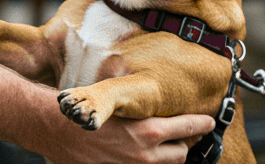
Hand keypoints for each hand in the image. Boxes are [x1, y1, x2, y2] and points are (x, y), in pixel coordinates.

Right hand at [39, 112, 215, 163]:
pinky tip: (138, 155)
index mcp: (147, 131)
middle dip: (180, 144)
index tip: (208, 122)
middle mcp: (145, 154)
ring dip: (165, 157)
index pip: (187, 128)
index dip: (200, 124)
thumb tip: (165, 115)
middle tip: (177, 135)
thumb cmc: (87, 113)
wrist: (57, 129)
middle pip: (181, 153)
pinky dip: (147, 163)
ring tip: (156, 147)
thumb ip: (145, 114)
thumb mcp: (120, 106)